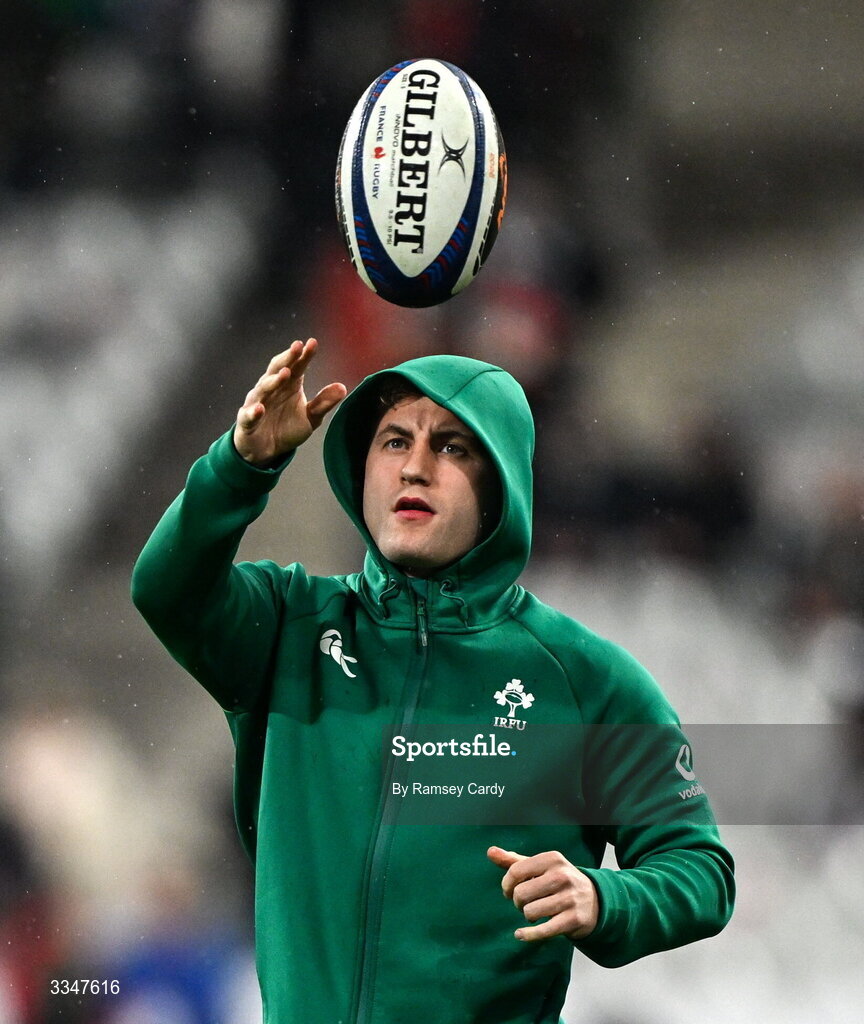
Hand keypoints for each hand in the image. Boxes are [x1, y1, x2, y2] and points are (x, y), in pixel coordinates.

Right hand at [234, 338, 346, 465]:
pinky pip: (248, 415)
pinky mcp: (247, 421)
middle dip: (287, 358)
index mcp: (289, 385)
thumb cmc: (287, 428)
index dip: (304, 355)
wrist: (267, 451)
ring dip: (273, 380)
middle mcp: (272, 389)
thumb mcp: (311, 417)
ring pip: (263, 388)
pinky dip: (253, 412)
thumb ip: (323, 403)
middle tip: (297, 347)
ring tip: (285, 373)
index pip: (297, 366)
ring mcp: (257, 403)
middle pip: (277, 369)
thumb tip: (343, 387)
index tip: (313, 343)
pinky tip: (259, 409)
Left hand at [487, 846, 598, 941]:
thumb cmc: (558, 881)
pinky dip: (528, 934)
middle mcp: (562, 876)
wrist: (594, 900)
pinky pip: (543, 931)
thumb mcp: (539, 867)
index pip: (516, 871)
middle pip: (521, 893)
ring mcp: (569, 898)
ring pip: (530, 912)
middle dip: (518, 902)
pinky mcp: (573, 919)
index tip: (508, 891)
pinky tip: (520, 934)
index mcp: (552, 859)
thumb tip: (490, 851)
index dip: (506, 884)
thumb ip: (513, 861)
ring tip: (536, 912)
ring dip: (528, 915)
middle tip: (525, 902)